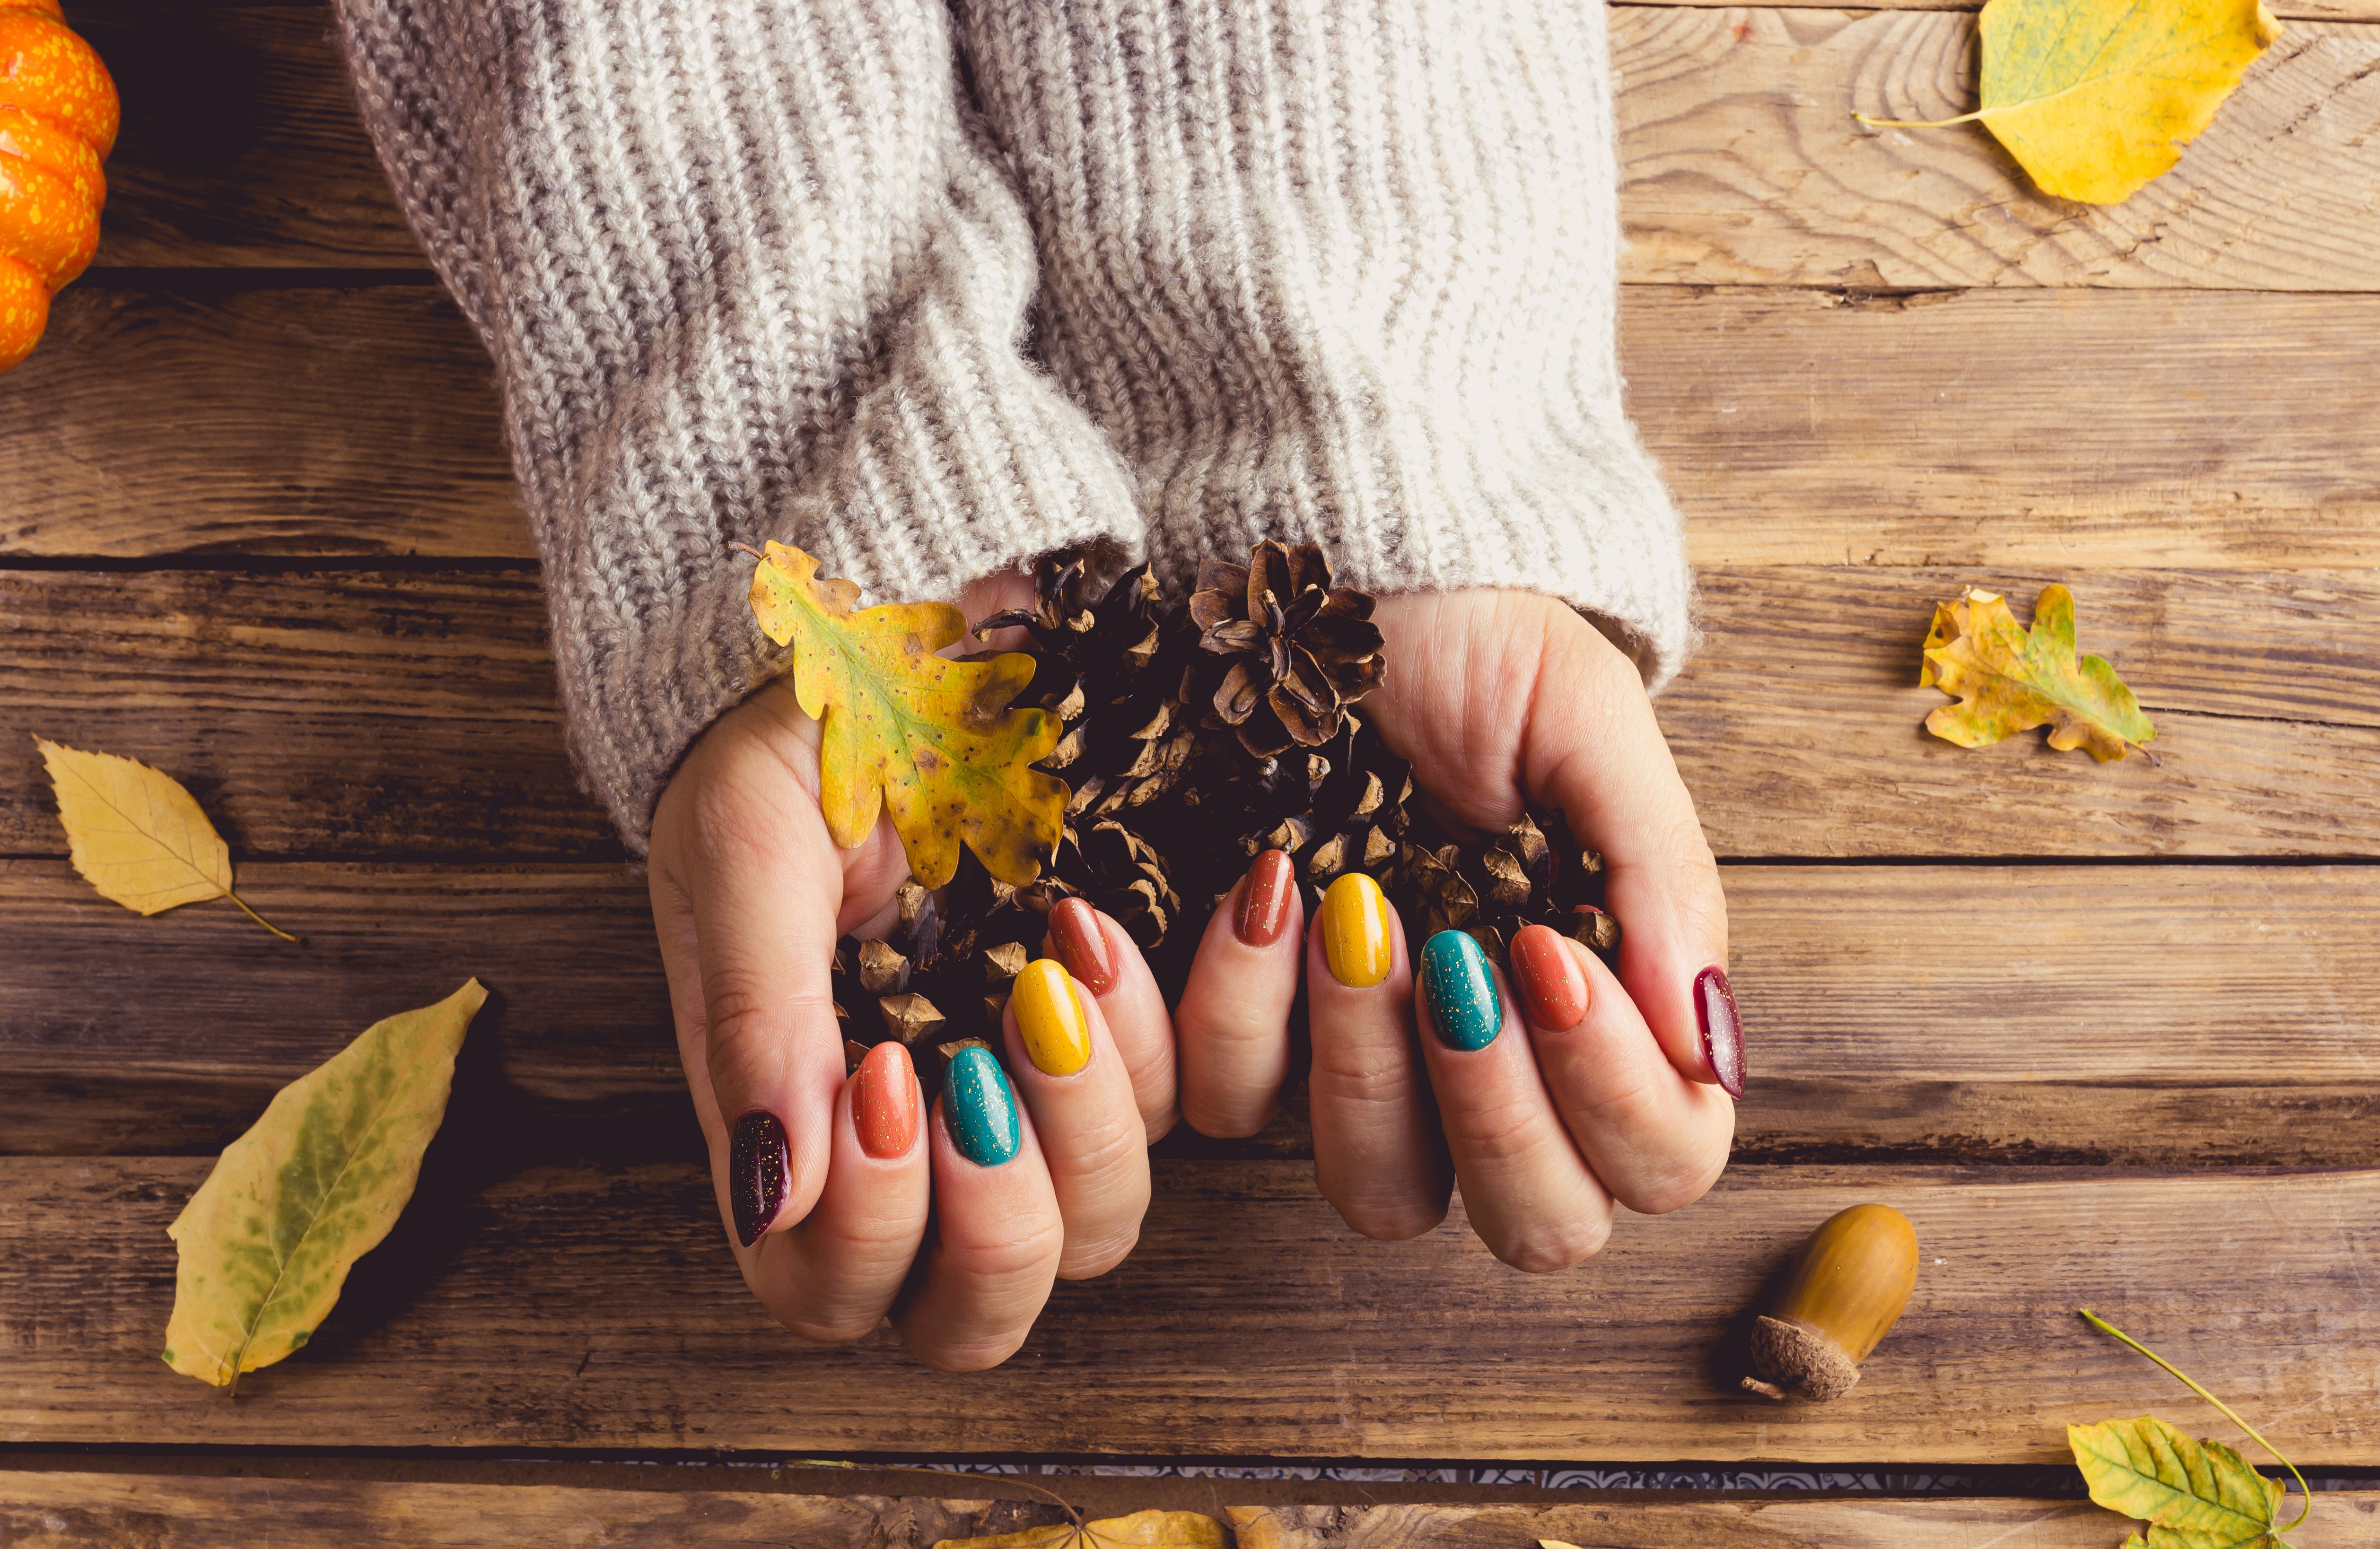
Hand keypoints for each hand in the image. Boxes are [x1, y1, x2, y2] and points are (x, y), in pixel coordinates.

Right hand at [646, 577, 1166, 1370]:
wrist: (901, 641)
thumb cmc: (794, 754)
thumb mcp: (748, 856)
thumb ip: (752, 1021)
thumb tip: (768, 1193)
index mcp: (806, 1128)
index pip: (827, 1289)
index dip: (866, 1236)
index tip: (888, 1078)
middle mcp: (923, 1147)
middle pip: (974, 1313)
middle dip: (994, 1224)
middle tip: (976, 1075)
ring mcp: (1035, 1097)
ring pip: (1098, 1228)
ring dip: (1093, 1122)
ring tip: (1065, 958)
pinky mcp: (1136, 1031)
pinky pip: (1205, 1101)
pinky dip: (1196, 1028)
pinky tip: (1150, 924)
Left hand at [1111, 589, 1736, 1269]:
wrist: (1330, 578)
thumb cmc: (1477, 648)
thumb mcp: (1587, 726)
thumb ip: (1658, 880)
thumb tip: (1705, 1041)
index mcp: (1605, 1011)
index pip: (1660, 1159)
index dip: (1617, 1096)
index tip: (1551, 954)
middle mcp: (1496, 1071)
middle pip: (1537, 1226)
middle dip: (1499, 1112)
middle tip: (1459, 962)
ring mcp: (1368, 1070)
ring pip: (1380, 1193)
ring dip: (1366, 1069)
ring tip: (1347, 908)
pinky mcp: (1250, 1037)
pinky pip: (1229, 1108)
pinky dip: (1236, 1011)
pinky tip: (1253, 890)